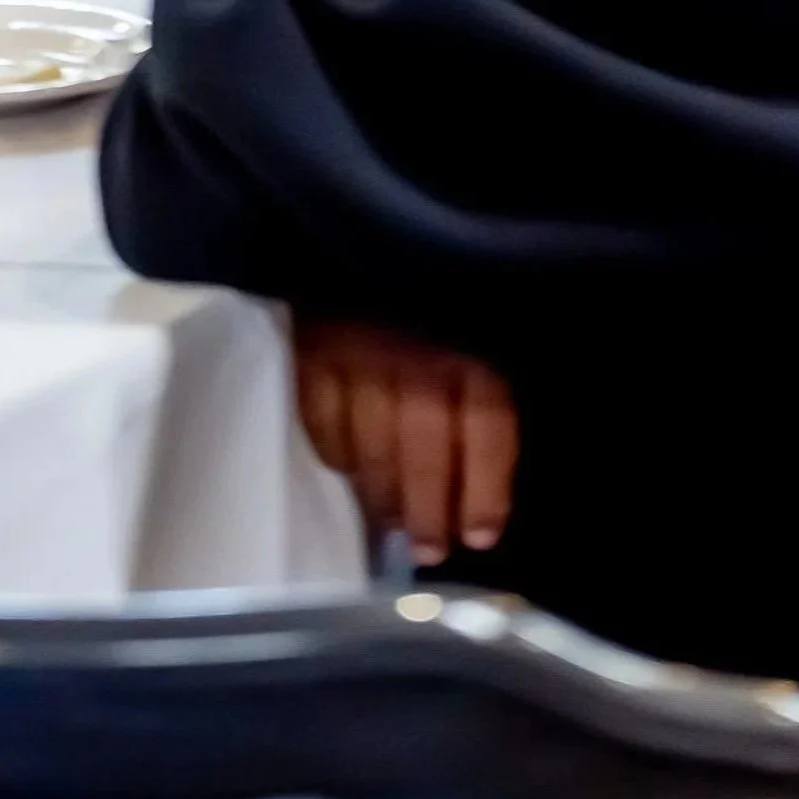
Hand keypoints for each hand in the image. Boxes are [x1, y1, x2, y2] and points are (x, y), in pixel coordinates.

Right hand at [294, 318, 518, 564]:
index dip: (486, 488)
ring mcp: (360, 355)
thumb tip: (483, 491)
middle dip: (428, 509)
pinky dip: (337, 455)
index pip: (486, 425)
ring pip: (373, 446)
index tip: (481, 536)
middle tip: (429, 550)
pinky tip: (352, 472)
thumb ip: (480, 404)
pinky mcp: (313, 354)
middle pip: (426, 447)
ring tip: (392, 523)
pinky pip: (324, 423)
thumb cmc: (430, 310)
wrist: (363, 249)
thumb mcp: (474, 341)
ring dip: (383, 496)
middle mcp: (418, 354)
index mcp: (471, 347)